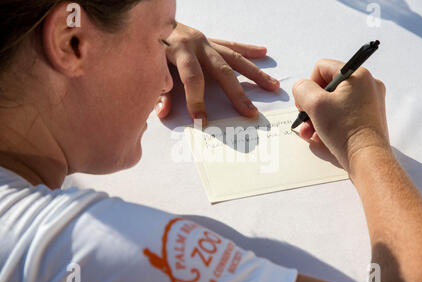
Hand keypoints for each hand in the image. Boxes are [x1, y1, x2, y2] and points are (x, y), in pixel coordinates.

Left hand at [155, 23, 279, 126]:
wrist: (147, 19)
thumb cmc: (147, 47)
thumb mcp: (148, 67)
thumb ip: (156, 89)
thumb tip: (162, 112)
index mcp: (178, 50)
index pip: (192, 78)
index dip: (196, 100)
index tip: (201, 120)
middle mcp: (197, 44)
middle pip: (222, 70)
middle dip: (236, 93)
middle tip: (250, 112)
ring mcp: (205, 41)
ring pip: (234, 58)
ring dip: (255, 73)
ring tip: (273, 85)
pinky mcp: (209, 40)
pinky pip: (231, 46)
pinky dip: (248, 50)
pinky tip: (263, 52)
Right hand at [292, 59, 389, 170]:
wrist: (366, 157)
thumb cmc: (343, 129)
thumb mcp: (314, 104)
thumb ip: (302, 89)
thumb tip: (302, 88)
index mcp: (357, 74)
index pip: (322, 68)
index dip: (309, 85)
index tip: (306, 103)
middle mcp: (367, 85)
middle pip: (327, 87)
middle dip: (311, 105)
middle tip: (305, 119)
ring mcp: (370, 102)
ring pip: (334, 103)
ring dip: (317, 117)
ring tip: (310, 133)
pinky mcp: (369, 118)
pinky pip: (343, 114)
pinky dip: (330, 123)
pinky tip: (321, 137)